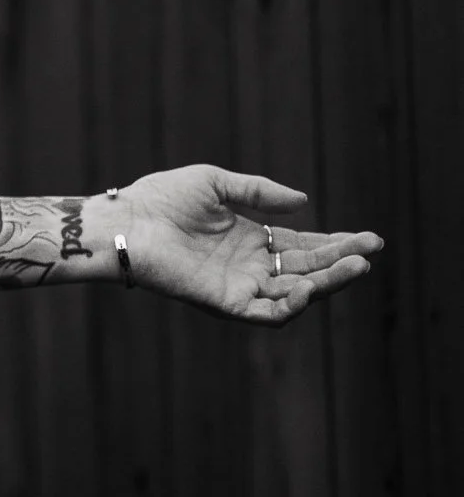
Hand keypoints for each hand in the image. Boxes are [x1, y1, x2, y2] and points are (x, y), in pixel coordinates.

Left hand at [119, 166, 381, 324]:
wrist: (124, 220)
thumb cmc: (159, 198)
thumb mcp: (215, 184)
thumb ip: (258, 192)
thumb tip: (304, 202)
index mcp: (250, 238)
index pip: (305, 246)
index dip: (337, 243)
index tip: (370, 238)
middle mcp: (249, 266)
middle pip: (307, 269)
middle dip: (341, 262)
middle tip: (371, 252)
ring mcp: (238, 286)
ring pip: (295, 293)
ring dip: (326, 283)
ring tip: (354, 267)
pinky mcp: (222, 302)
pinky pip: (265, 313)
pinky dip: (289, 305)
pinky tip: (306, 288)